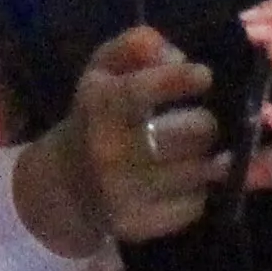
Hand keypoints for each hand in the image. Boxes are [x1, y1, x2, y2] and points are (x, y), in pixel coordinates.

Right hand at [52, 26, 230, 248]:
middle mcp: (108, 150)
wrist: (65, 185)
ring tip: (195, 153)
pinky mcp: (140, 225)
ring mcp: (124, 192)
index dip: (179, 80)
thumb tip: (178, 56)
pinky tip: (183, 181)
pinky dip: (197, 191)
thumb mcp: (102, 70)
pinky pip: (195, 204)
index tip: (203, 76)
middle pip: (195, 132)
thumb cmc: (94, 117)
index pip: (142, 90)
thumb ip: (135, 45)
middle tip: (201, 125)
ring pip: (202, 170)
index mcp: (98, 106)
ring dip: (206, 159)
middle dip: (205, 124)